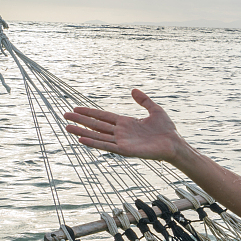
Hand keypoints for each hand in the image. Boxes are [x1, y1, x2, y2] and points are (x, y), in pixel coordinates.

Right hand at [64, 89, 183, 161]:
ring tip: (67, 128)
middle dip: (81, 120)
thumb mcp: (155, 110)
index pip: (103, 116)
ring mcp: (122, 141)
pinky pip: (107, 146)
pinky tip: (82, 139)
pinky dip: (94, 143)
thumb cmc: (167, 130)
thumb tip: (133, 90)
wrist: (175, 144)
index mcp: (126, 123)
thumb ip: (144, 101)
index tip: (76, 109)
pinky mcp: (126, 150)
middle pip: (96, 125)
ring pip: (98, 136)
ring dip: (82, 132)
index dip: (90, 113)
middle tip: (65, 115)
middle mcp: (121, 132)